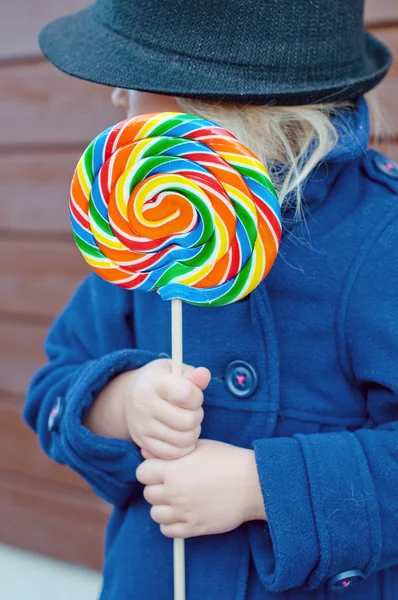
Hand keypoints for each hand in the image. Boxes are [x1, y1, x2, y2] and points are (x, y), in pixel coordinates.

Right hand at [84, 359, 210, 460]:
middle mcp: (144, 405)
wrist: (129, 396)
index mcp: (154, 382)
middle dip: (197, 416)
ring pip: (182, 439)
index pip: (187, 394)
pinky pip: (171, 453)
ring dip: (193, 432)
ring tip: (188, 423)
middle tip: (192, 411)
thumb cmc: (161, 381)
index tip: (193, 395)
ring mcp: (142, 425)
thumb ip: (193, 375)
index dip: (197, 397)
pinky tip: (182, 435)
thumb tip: (205, 375)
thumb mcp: (175, 370)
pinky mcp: (142, 442)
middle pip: (187, 421)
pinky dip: (183, 447)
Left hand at [136, 439, 265, 538]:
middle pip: (148, 493)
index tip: (161, 469)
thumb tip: (145, 453)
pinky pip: (168, 531)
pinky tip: (182, 513)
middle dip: (157, 488)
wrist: (253, 483)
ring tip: (178, 499)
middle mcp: (175, 492)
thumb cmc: (227, 460)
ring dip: (163, 507)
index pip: (142, 472)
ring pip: (155, 514)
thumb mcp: (198, 447)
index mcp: (174, 469)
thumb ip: (170, 451)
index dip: (150, 469)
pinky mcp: (194, 528)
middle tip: (173, 483)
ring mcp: (184, 512)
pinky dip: (171, 524)